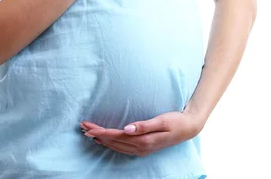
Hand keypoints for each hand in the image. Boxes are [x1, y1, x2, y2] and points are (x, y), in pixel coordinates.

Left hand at [80, 109, 202, 156]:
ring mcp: (141, 150)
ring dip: (102, 139)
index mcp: (143, 140)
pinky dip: (111, 143)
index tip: (87, 128)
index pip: (116, 136)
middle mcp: (140, 147)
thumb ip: (143, 125)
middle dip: (97, 134)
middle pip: (114, 142)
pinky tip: (104, 140)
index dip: (101, 132)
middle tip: (82, 126)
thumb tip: (126, 129)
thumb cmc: (175, 121)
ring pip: (116, 146)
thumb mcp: (161, 120)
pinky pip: (122, 148)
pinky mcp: (142, 148)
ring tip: (89, 132)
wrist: (188, 128)